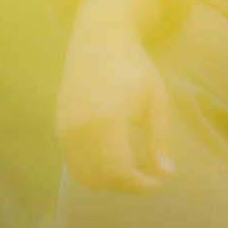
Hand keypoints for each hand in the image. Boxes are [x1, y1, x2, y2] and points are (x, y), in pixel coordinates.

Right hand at [55, 0, 175, 192]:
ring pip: (85, 178)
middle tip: (151, 171)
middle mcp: (81, 127)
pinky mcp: (59, 130)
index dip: (141, 185)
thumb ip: (161, 139)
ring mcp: (65, 129)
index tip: (159, 181)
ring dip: (111, 181)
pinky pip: (74, 167)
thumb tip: (168, 175)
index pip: (119, 171)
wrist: (99, 43)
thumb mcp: (158, 99)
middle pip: (102, 179)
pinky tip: (116, 158)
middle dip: (129, 185)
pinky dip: (95, 172)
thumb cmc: (135, 70)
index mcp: (108, 118)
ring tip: (135, 165)